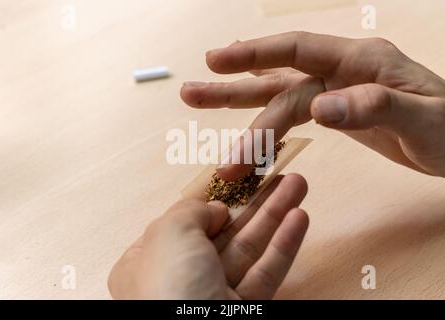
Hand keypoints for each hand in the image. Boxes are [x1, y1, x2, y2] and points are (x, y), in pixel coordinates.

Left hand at [108, 174, 307, 298]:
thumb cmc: (169, 287)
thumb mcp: (169, 234)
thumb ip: (190, 212)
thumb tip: (214, 210)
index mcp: (147, 261)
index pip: (182, 222)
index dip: (211, 198)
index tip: (238, 176)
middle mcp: (179, 278)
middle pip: (223, 230)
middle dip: (254, 201)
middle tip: (279, 175)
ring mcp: (213, 295)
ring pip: (248, 248)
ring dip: (275, 216)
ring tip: (298, 184)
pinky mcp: (244, 310)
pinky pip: (264, 273)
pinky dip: (282, 246)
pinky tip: (299, 218)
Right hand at [180, 32, 444, 179]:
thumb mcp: (424, 120)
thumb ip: (374, 108)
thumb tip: (322, 108)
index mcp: (362, 62)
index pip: (299, 51)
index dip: (255, 54)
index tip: (216, 61)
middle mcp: (343, 71)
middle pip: (278, 76)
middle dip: (233, 87)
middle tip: (190, 93)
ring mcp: (337, 91)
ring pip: (279, 95)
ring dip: (240, 104)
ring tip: (200, 104)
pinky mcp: (336, 111)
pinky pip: (293, 112)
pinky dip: (267, 119)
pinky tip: (247, 120)